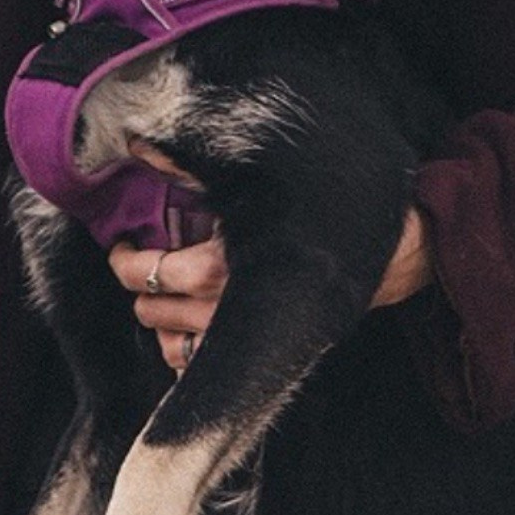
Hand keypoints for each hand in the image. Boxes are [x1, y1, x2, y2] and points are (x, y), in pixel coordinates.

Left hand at [107, 196, 432, 371]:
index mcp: (226, 261)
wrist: (393, 253)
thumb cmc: (328, 213)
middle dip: (140, 291)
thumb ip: (196, 169)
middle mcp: (229, 303)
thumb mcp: (260, 184)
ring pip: (172, 346)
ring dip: (159, 328)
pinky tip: (186, 336)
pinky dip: (185, 356)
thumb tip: (142, 145)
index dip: (126, 263)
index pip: (153, 272)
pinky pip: (203, 369)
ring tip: (160, 303)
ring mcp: (245, 331)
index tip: (122, 249)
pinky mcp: (262, 348)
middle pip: (155, 310)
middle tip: (140, 270)